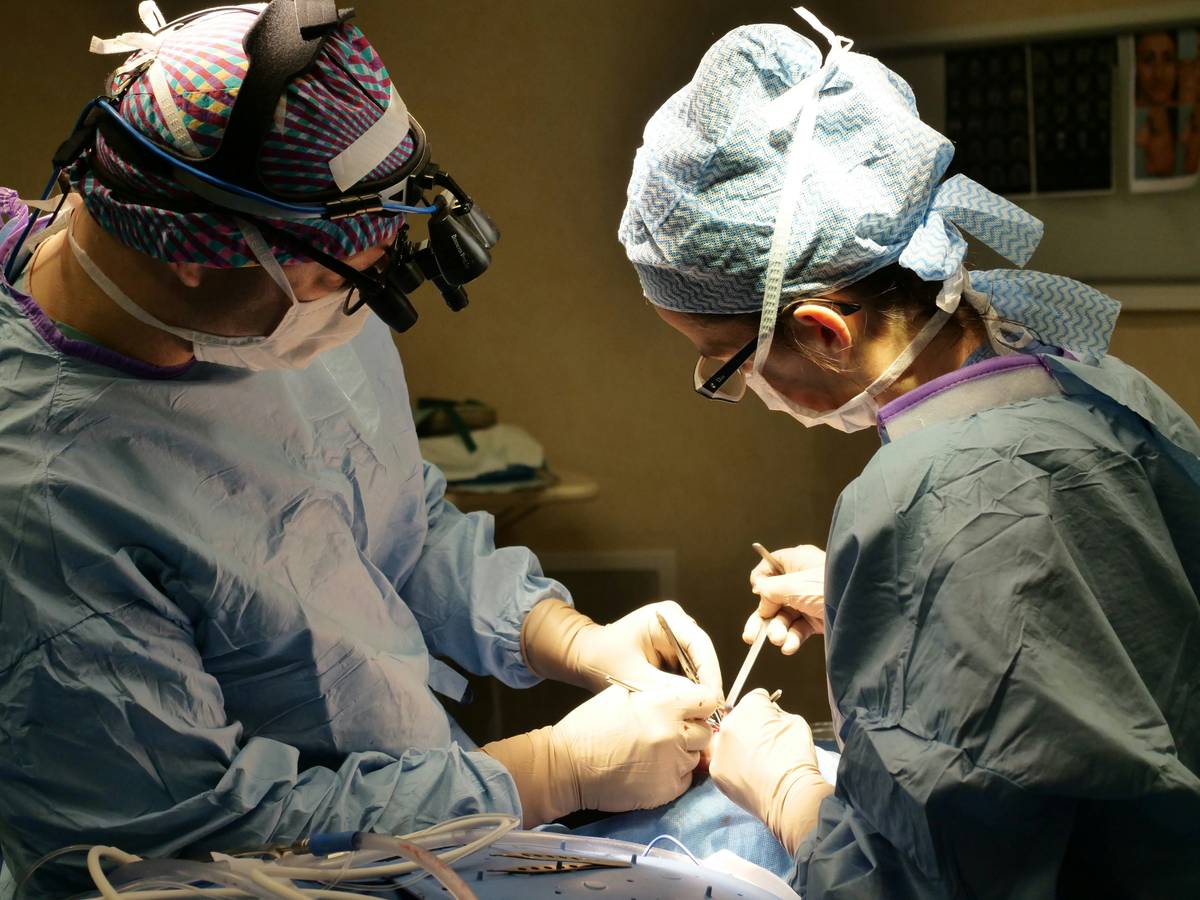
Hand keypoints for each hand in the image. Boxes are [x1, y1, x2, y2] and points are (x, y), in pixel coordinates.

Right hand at [483, 681, 721, 825]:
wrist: (568, 767)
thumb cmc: (590, 726)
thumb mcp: (621, 694)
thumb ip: (656, 695)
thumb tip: (681, 700)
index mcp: (663, 705)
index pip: (707, 700)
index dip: (703, 703)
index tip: (696, 708)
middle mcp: (674, 735)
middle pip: (706, 731)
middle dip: (693, 730)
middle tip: (672, 732)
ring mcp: (672, 765)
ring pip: (695, 757)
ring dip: (683, 753)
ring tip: (656, 753)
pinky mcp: (667, 790)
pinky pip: (685, 779)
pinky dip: (674, 774)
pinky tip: (652, 769)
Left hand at [522, 599, 721, 694]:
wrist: (584, 656)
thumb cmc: (601, 658)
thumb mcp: (632, 675)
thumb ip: (664, 687)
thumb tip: (696, 701)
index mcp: (666, 616)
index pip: (699, 644)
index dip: (710, 673)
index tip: (713, 700)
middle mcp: (677, 623)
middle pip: (702, 656)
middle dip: (706, 684)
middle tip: (711, 713)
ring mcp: (676, 638)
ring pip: (698, 667)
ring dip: (698, 690)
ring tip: (700, 714)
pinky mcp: (673, 653)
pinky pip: (687, 673)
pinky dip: (688, 691)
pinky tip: (688, 709)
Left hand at [709, 689, 831, 853]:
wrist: (791, 796)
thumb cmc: (797, 759)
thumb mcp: (796, 722)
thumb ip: (777, 713)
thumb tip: (769, 715)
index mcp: (750, 706)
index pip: (757, 697)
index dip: (768, 708)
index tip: (773, 721)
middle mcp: (729, 722)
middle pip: (739, 717)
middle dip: (750, 726)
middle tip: (765, 744)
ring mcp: (719, 747)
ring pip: (728, 739)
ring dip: (738, 745)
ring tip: (756, 762)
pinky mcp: (715, 770)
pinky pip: (723, 761)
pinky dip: (733, 766)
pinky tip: (749, 775)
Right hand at [746, 545, 825, 654]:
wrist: (865, 609)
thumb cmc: (832, 587)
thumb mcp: (793, 586)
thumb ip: (770, 590)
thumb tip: (759, 591)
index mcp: (798, 561)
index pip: (771, 567)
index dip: (760, 581)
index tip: (756, 594)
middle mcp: (802, 579)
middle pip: (774, 597)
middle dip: (763, 617)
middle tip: (751, 635)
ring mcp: (810, 600)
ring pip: (785, 616)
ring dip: (778, 630)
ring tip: (778, 639)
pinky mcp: (818, 619)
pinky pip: (799, 629)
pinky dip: (792, 639)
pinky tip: (789, 646)